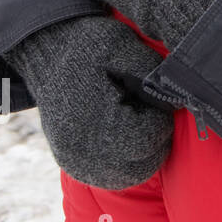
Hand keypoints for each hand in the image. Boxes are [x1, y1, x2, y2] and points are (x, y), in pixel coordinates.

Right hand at [4, 15, 173, 189]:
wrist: (44, 52)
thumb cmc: (87, 45)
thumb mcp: (120, 44)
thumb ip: (151, 71)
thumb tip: (176, 102)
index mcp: (92, 117)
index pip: (148, 138)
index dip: (160, 119)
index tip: (149, 98)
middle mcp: (79, 148)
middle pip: (142, 165)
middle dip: (155, 138)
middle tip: (145, 111)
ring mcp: (73, 160)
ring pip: (129, 176)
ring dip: (143, 153)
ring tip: (135, 121)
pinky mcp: (72, 164)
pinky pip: (110, 177)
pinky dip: (125, 161)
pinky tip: (123, 134)